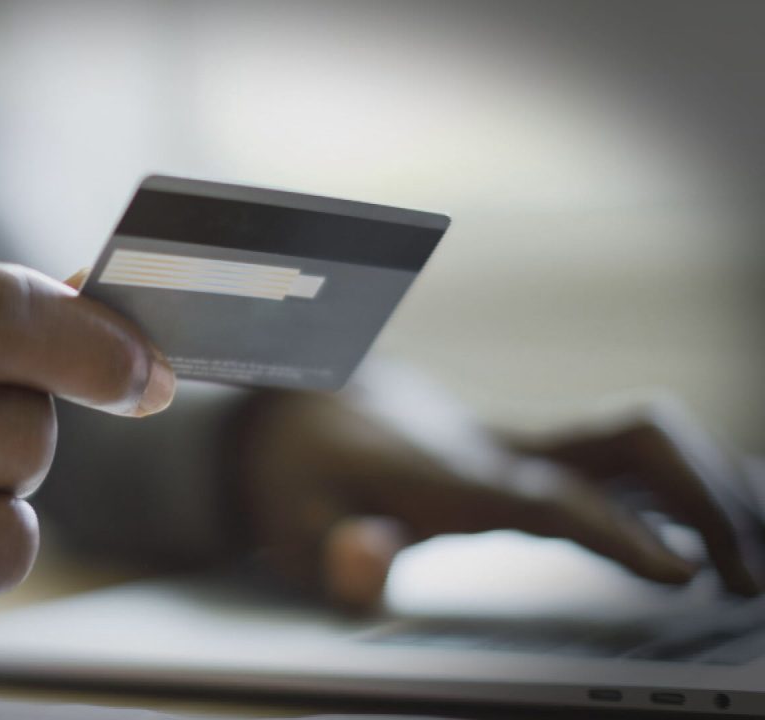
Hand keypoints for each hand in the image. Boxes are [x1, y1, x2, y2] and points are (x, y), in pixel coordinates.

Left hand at [233, 365, 762, 612]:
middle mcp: (499, 448)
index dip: (617, 532)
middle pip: (628, 438)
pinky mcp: (533, 448)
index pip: (547, 499)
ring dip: (708, 486)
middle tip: (748, 580)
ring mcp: (522, 441)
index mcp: (446, 474)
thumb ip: (331, 551)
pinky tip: (710, 530)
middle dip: (702, 498)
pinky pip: (625, 453)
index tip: (683, 575)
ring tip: (749, 565)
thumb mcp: (290, 525)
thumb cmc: (300, 472)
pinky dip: (683, 483)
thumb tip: (369, 555)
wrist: (302, 400)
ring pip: (640, 434)